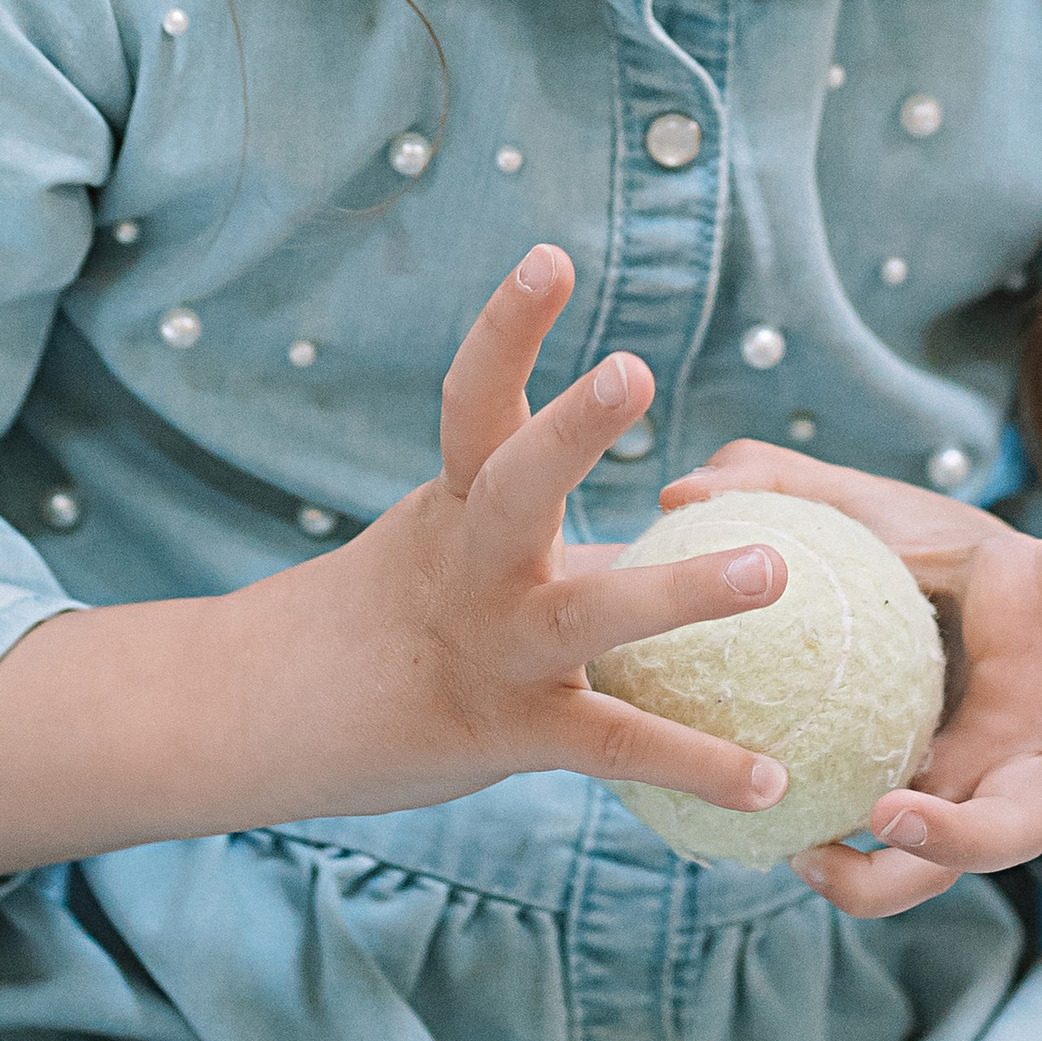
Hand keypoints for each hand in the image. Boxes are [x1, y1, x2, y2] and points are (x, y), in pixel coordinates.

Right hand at [288, 249, 804, 824]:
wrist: (267, 718)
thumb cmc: (385, 620)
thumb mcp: (447, 545)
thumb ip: (542, 525)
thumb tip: (658, 515)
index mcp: (454, 503)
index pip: (475, 398)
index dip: (508, 326)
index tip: (550, 257)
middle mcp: (471, 565)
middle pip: (514, 482)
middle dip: (568, 426)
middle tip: (632, 370)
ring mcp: (493, 649)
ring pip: (587, 615)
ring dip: (682, 591)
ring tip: (774, 568)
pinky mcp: (512, 734)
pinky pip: (616, 746)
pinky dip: (700, 763)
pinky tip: (774, 783)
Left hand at [662, 443, 1041, 919]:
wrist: (893, 676)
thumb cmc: (894, 572)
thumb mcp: (854, 517)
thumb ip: (778, 490)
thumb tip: (680, 493)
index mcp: (1038, 603)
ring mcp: (1008, 778)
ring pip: (1007, 831)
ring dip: (951, 842)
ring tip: (887, 825)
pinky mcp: (950, 836)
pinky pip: (914, 872)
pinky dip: (861, 872)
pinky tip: (802, 856)